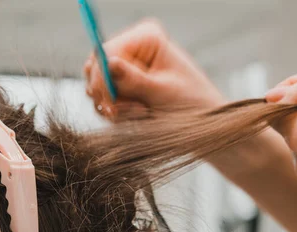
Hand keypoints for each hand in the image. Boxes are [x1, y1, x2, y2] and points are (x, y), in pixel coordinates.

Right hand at [83, 19, 223, 116]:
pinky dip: (115, 113)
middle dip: (106, 94)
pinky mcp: (122, 88)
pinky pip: (103, 100)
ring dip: (112, 106)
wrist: (202, 127)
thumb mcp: (161, 93)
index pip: (107, 51)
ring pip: (96, 86)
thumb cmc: (192, 106)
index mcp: (146, 38)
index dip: (101, 77)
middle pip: (95, 68)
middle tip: (119, 113)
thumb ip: (133, 79)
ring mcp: (125, 69)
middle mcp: (133, 49)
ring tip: (138, 114)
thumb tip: (108, 63)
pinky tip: (137, 116)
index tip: (110, 102)